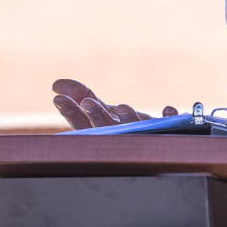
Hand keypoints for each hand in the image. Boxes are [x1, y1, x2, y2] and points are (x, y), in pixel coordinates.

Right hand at [52, 79, 178, 129]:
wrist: (158, 141)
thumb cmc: (125, 126)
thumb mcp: (103, 110)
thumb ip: (82, 97)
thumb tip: (57, 84)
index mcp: (102, 130)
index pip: (82, 124)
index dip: (70, 111)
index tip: (58, 98)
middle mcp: (120, 135)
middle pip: (105, 127)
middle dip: (95, 115)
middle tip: (87, 103)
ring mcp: (142, 134)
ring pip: (134, 128)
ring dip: (128, 118)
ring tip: (123, 107)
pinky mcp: (166, 132)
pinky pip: (168, 125)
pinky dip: (168, 117)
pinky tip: (168, 109)